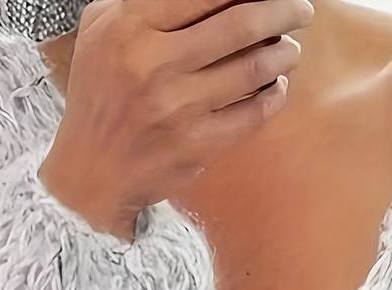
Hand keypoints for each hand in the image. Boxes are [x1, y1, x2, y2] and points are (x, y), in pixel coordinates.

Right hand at [39, 0, 314, 237]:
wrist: (90, 171)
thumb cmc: (102, 91)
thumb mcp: (104, 29)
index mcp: (129, 26)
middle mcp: (153, 63)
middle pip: (241, 23)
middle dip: (283, 11)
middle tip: (301, 9)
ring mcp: (177, 108)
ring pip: (253, 69)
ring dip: (283, 54)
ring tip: (290, 47)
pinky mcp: (195, 146)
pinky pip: (252, 114)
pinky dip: (273, 96)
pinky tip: (275, 86)